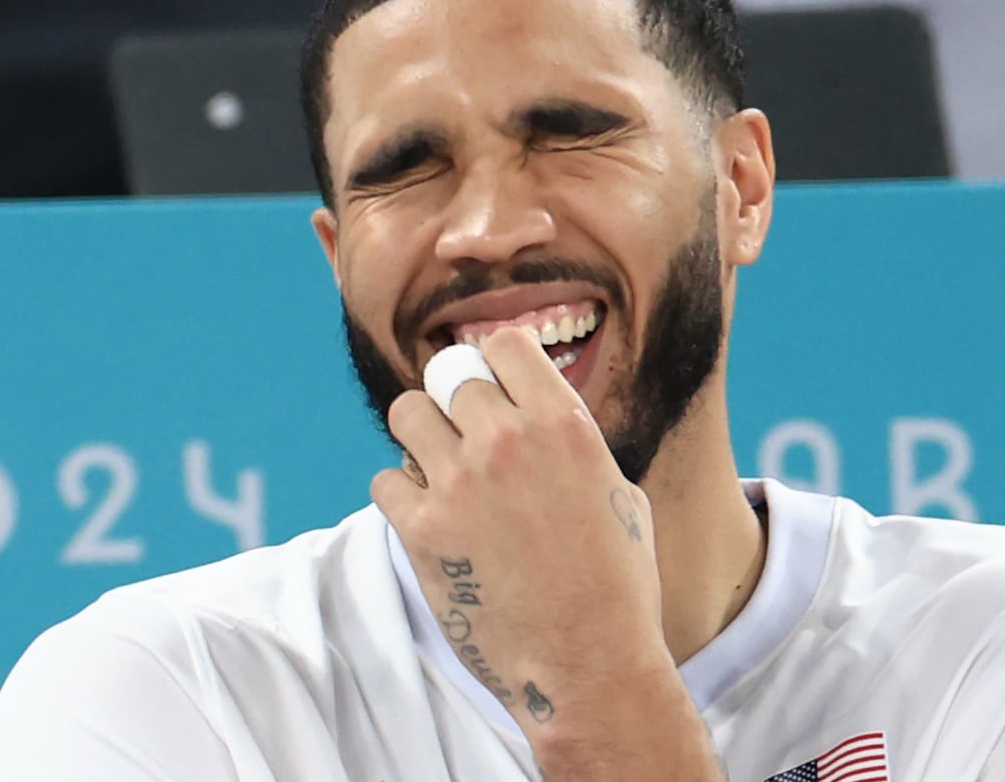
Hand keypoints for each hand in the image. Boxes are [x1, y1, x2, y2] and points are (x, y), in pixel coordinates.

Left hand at [373, 326, 665, 727]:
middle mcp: (507, 440)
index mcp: (562, 423)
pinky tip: (430, 519)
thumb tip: (542, 422)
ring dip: (420, 435)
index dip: (495, 363)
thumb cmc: (617, 584)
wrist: (588, 662)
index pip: (503, 342)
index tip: (495, 387)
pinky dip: (402, 496)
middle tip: (467, 440)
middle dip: (457, 403)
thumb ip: (573, 444)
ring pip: (406, 413)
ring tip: (439, 469)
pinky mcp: (422, 530)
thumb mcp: (618, 491)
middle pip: (449, 374)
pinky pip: (385, 480)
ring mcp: (459, 483)